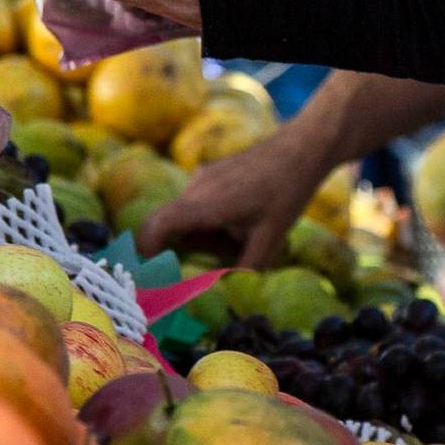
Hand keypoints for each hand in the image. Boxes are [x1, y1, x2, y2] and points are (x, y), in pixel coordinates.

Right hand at [135, 128, 330, 266]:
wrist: (300, 149)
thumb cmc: (286, 192)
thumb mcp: (270, 238)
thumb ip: (246, 269)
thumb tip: (227, 295)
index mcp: (203, 204)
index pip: (157, 227)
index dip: (145, 252)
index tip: (147, 275)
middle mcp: (195, 189)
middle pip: (167, 225)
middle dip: (174, 250)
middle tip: (194, 268)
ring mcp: (201, 178)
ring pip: (183, 215)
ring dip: (197, 236)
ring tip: (235, 241)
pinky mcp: (210, 174)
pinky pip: (195, 203)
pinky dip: (205, 221)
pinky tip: (238, 224)